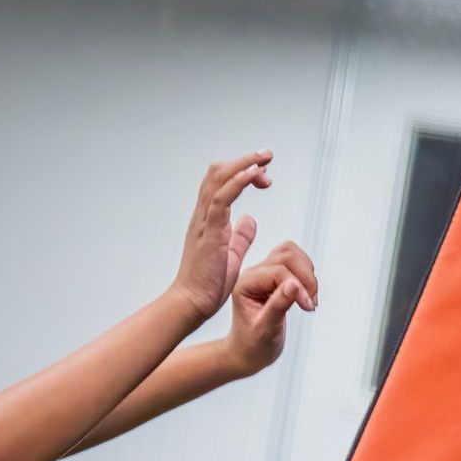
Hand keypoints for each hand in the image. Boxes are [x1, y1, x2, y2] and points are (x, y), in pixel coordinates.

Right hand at [172, 152, 271, 321]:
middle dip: (245, 160)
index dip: (241, 172)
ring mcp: (204, 221)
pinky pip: (222, 197)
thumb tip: (250, 220)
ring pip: (219, 178)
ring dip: (245, 164)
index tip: (263, 175)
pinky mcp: (210, 231)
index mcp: (207, 220)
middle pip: (217, 173)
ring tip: (266, 158)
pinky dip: (238, 181)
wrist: (192, 302)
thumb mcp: (231, 254)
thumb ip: (240, 235)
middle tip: (267, 158)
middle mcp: (203, 215)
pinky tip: (254, 174)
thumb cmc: (208, 283)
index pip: (219, 182)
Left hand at [224, 241, 317, 375]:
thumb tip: (294, 284)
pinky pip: (295, 262)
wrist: (248, 353)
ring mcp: (264, 274)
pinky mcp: (275, 277)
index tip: (308, 306)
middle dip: (305, 277)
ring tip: (310, 298)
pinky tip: (307, 295)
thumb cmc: (252, 345)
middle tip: (310, 302)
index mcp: (245, 285)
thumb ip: (278, 305)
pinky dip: (307, 274)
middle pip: (287, 255)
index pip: (278, 271)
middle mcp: (253, 275)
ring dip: (308, 273)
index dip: (298, 286)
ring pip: (291, 253)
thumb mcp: (265, 329)